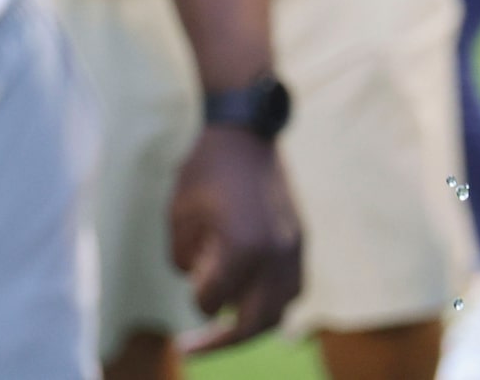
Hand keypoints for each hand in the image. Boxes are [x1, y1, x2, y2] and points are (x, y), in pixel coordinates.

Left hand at [171, 125, 303, 352]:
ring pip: (281, 308)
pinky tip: (250, 299)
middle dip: (223, 340)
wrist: (245, 131)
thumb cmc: (203, 172)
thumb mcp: (178, 220)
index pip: (212, 302)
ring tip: (227, 327)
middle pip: (254, 322)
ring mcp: (294, 246)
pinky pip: (293, 286)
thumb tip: (204, 288)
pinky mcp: (301, 238)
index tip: (188, 279)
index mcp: (242, 248)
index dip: (192, 297)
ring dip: (254, 323)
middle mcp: (275, 252)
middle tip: (192, 347)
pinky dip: (272, 301)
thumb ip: (186, 264)